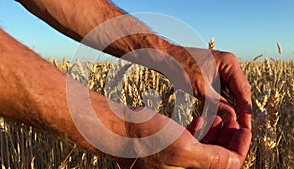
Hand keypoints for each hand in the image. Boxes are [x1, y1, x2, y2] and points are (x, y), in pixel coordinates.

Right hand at [122, 115, 250, 168]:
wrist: (120, 128)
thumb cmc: (147, 138)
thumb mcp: (184, 148)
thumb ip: (213, 160)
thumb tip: (237, 162)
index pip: (226, 165)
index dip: (240, 147)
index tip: (245, 128)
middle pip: (217, 156)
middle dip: (228, 138)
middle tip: (233, 120)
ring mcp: (177, 158)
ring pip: (205, 147)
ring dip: (215, 132)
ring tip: (220, 117)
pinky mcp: (170, 147)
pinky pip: (191, 142)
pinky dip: (200, 131)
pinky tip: (202, 119)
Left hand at [165, 46, 251, 129]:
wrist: (166, 58)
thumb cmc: (181, 69)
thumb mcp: (201, 90)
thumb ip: (218, 104)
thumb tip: (233, 118)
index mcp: (230, 63)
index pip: (243, 91)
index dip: (246, 110)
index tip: (247, 127)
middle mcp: (230, 64)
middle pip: (240, 91)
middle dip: (240, 108)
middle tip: (241, 127)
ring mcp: (223, 68)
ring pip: (233, 91)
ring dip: (232, 105)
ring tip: (233, 122)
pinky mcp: (216, 73)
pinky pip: (224, 88)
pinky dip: (223, 100)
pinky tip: (223, 112)